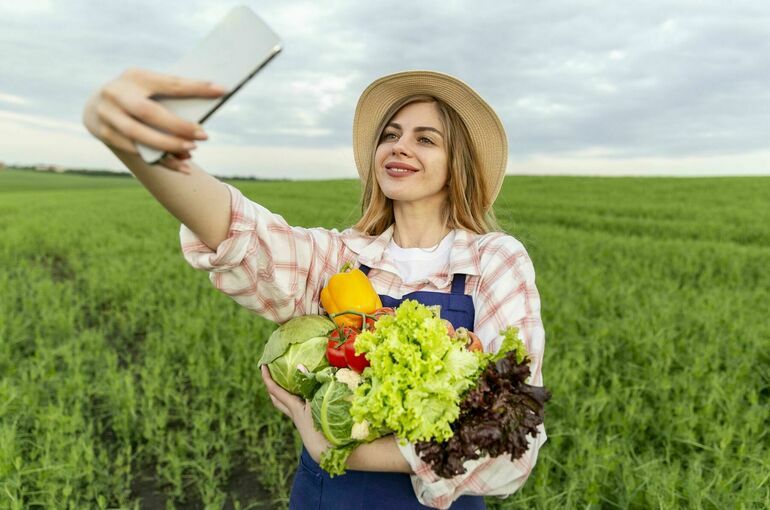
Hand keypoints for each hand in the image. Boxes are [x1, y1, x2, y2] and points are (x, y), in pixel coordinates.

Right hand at [82, 67, 226, 172]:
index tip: (221, 90)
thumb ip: (172, 93)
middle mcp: (116, 94)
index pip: (168, 83)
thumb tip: (211, 100)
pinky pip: (138, 152)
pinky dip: (162, 161)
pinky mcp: (105, 135)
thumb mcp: (149, 86)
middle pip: (148, 112)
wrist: (96, 105)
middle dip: (178, 126)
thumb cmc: (136, 94)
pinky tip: (183, 166)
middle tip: (203, 135)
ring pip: (140, 136)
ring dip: (168, 146)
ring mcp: (107, 115)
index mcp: (134, 76)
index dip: (195, 87)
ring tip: (192, 151)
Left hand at [261, 365, 331, 462]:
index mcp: (294, 407)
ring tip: (286, 382)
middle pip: (276, 399)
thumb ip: (311, 383)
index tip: (262, 365)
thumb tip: (299, 365)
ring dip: (283, 394)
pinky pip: (297, 408)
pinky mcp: (309, 424)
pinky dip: (296, 399)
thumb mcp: (319, 400)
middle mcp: (295, 414)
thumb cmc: (326, 425)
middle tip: (270, 373)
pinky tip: (305, 395)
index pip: (275, 390)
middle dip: (271, 386)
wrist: (332, 452)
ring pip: (286, 405)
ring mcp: (302, 421)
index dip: (267, 378)